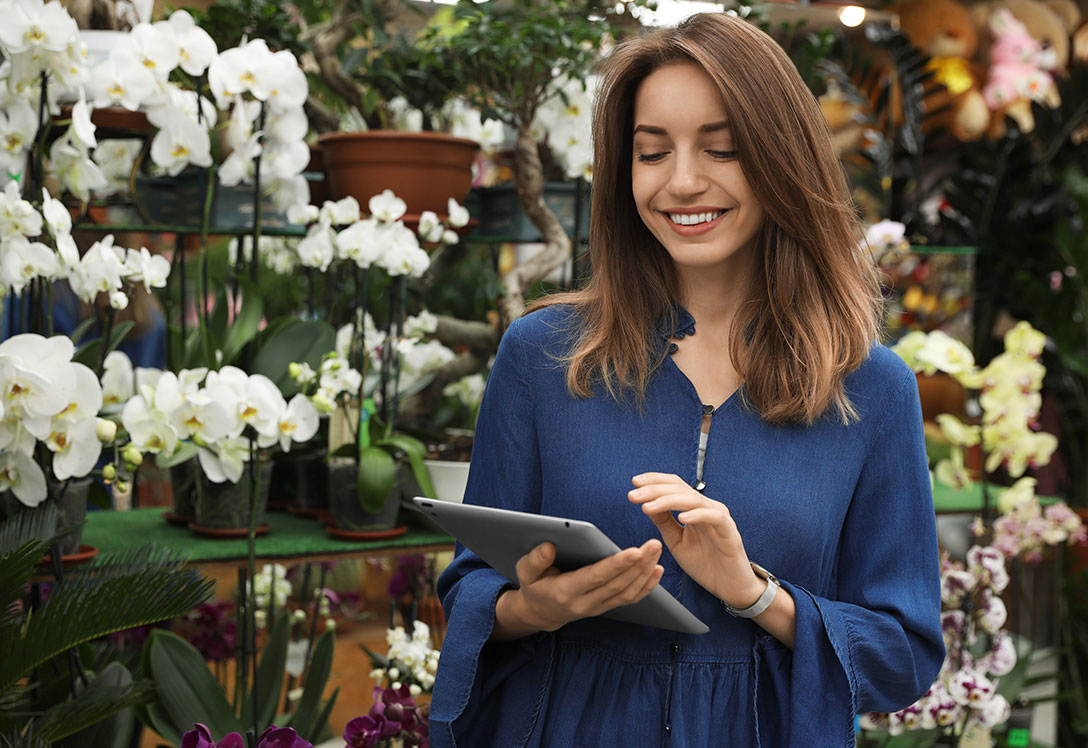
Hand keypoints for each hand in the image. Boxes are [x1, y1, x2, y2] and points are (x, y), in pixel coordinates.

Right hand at [492, 539, 663, 638]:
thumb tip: (549, 546)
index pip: (596, 577)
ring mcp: (598, 607)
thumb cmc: (534, 586)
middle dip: (639, 564)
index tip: (634, 551)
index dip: (616, 565)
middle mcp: (585, 603)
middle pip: (618, 584)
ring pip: (627, 592)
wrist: (540, 613)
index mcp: (565, 591)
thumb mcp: (525, 572)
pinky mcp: (606, 606)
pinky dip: (646, 586)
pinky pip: (630, 598)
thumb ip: (535, 560)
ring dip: (645, 572)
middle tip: (654, 544)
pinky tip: (656, 570)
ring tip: (656, 551)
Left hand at [628, 473, 763, 608]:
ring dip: (667, 501)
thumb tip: (646, 503)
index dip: (654, 481)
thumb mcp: (676, 541)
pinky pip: (713, 518)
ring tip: (647, 507)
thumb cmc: (705, 564)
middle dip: (654, 490)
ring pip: (693, 500)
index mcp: (695, 508)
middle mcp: (707, 507)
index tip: (634, 483)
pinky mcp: (729, 532)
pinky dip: (697, 515)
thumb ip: (664, 522)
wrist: (730, 587)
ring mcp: (719, 518)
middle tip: (633, 495)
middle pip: (680, 489)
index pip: (674, 485)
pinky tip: (681, 517)